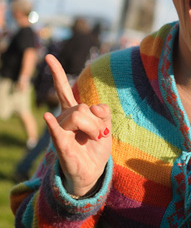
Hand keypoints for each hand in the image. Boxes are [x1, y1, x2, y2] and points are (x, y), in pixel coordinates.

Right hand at [42, 54, 110, 196]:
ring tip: (92, 139)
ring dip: (94, 129)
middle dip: (96, 120)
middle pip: (82, 107)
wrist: (92, 171)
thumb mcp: (106, 126)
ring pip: (79, 116)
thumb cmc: (96, 148)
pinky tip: (47, 117)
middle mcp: (63, 118)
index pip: (61, 89)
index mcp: (73, 111)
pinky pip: (57, 131)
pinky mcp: (61, 144)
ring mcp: (60, 130)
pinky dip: (53, 125)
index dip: (57, 73)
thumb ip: (103, 113)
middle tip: (98, 134)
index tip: (48, 57)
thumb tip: (93, 107)